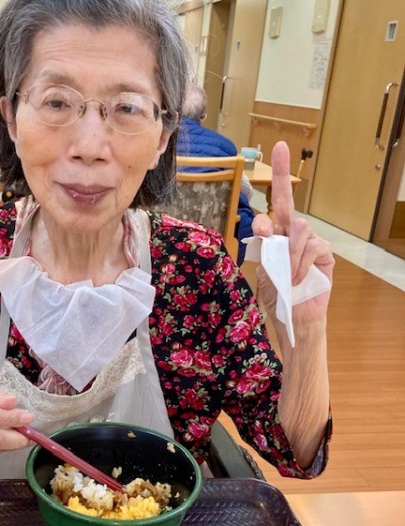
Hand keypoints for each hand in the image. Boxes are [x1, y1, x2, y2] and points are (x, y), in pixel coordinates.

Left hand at [251, 141, 334, 328]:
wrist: (292, 316)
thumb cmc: (277, 294)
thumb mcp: (263, 269)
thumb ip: (263, 246)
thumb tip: (262, 221)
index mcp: (275, 234)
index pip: (274, 202)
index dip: (277, 173)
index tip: (277, 147)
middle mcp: (292, 233)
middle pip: (287, 202)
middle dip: (283, 175)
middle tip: (280, 156)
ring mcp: (310, 242)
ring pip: (300, 227)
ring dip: (289, 251)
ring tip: (286, 273)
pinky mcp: (325, 254)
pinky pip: (313, 247)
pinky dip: (300, 263)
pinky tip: (297, 278)